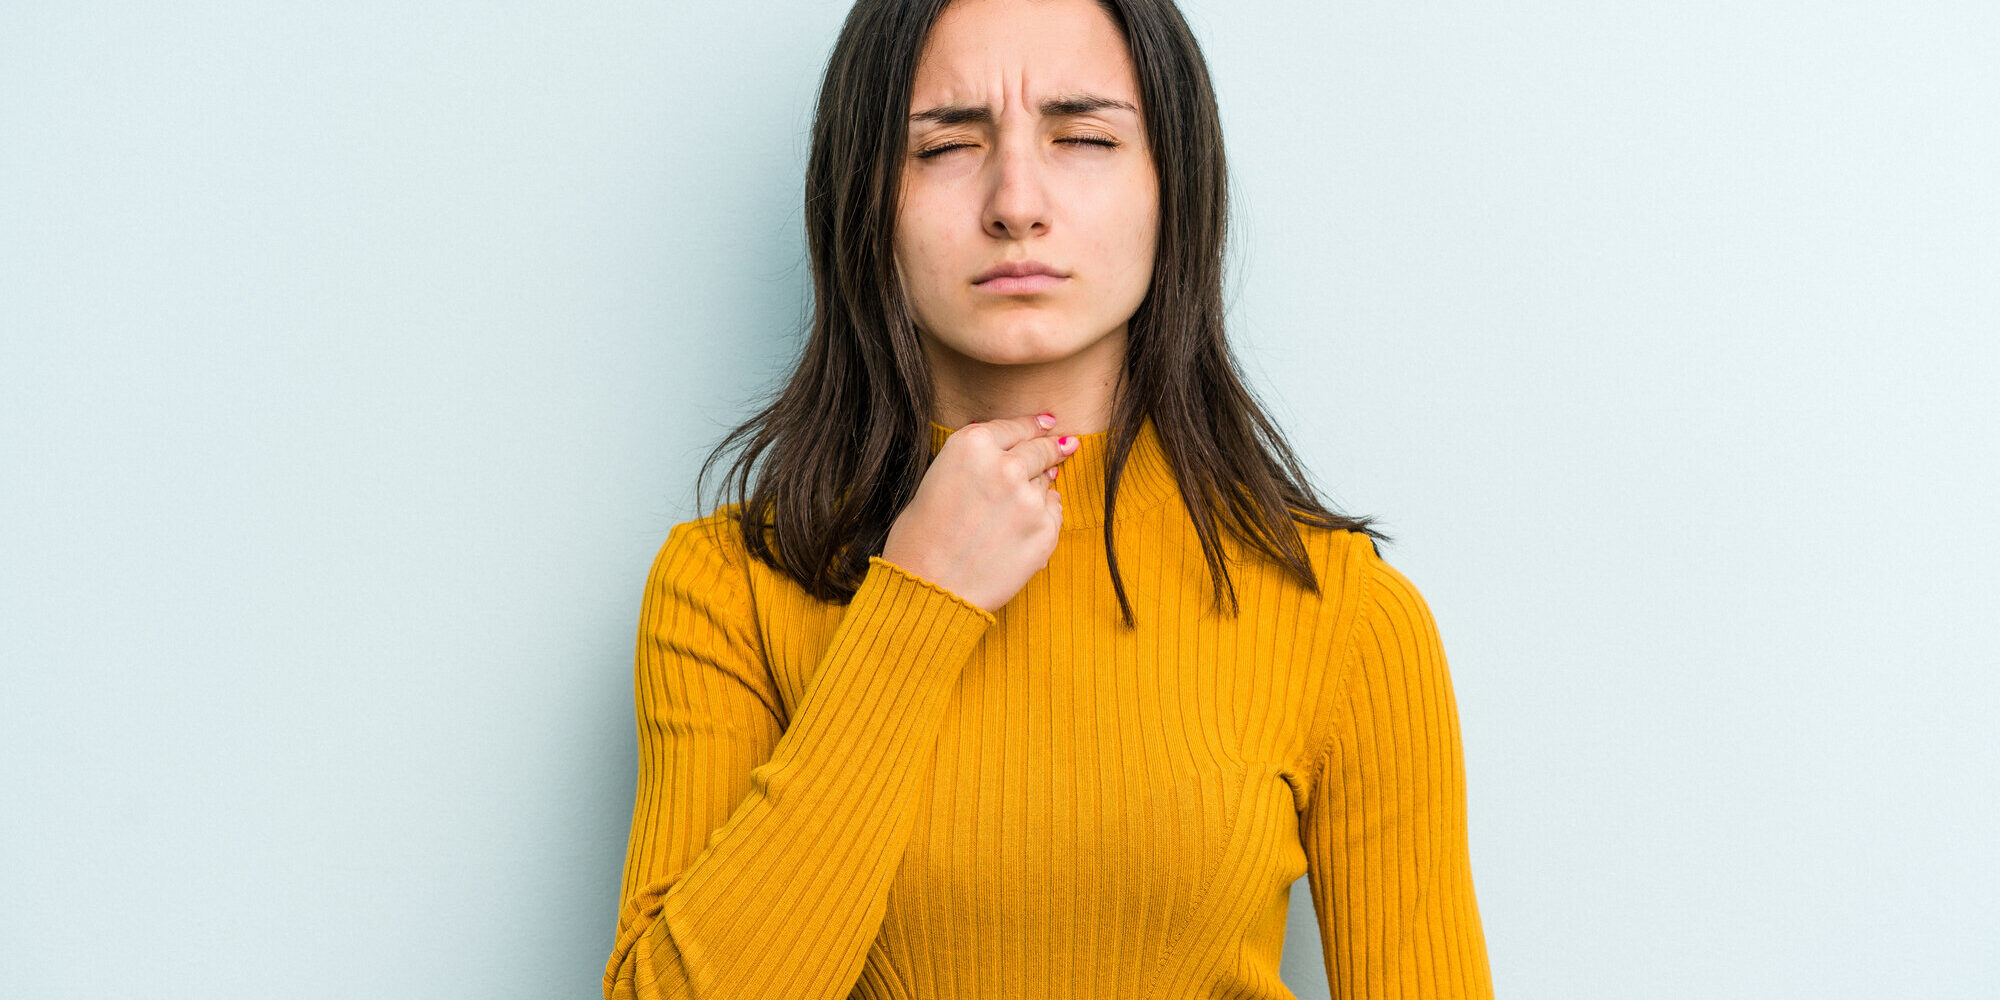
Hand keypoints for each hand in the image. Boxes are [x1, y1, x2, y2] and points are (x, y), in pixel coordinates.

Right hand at [880, 413, 1077, 613]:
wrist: (930, 589)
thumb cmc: (920, 539)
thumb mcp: (936, 480)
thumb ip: (974, 462)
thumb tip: (1010, 456)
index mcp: (972, 445)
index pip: (1014, 427)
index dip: (1033, 424)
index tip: (1048, 423)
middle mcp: (1006, 466)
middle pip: (1039, 449)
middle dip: (1051, 447)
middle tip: (1064, 446)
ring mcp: (1030, 499)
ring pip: (1046, 482)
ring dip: (1039, 487)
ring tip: (1016, 508)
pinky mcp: (1045, 531)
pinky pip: (1053, 513)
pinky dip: (1043, 516)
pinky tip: (1022, 529)